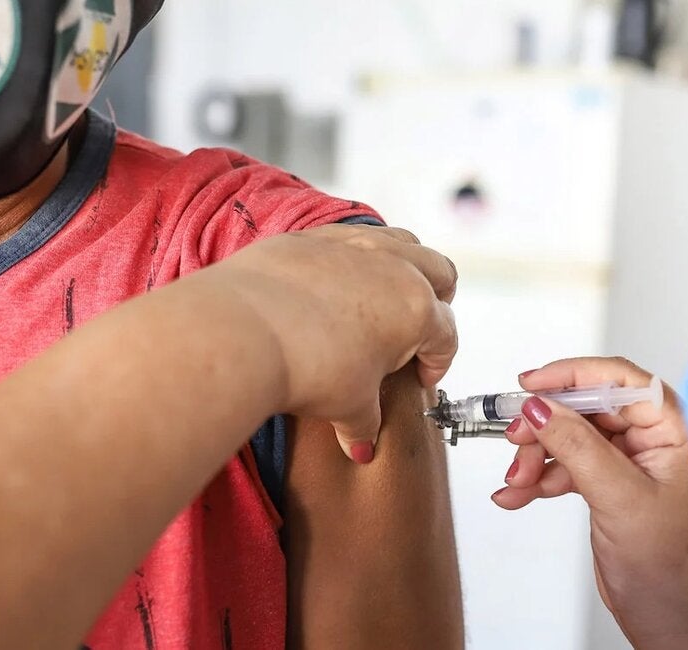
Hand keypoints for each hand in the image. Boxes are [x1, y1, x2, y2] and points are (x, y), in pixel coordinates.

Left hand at [209, 225, 457, 460]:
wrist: (243, 331)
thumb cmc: (305, 364)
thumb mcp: (347, 406)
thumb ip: (364, 423)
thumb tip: (362, 443)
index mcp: (416, 309)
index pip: (445, 335)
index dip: (437, 362)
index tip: (420, 377)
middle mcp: (393, 266)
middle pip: (438, 273)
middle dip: (436, 300)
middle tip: (416, 329)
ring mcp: (352, 244)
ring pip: (399, 241)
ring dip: (402, 266)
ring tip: (384, 296)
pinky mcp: (311, 237)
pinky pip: (346, 238)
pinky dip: (352, 258)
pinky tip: (333, 285)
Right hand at [492, 357, 687, 646]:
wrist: (670, 619)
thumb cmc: (672, 568)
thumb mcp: (620, 499)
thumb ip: (578, 447)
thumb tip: (542, 406)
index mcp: (676, 431)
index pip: (622, 380)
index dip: (573, 375)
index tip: (532, 384)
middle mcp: (655, 440)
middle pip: (587, 408)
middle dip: (546, 426)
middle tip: (516, 440)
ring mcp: (630, 462)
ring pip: (570, 436)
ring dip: (536, 457)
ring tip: (516, 482)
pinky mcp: (609, 483)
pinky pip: (566, 465)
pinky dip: (540, 478)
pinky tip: (518, 494)